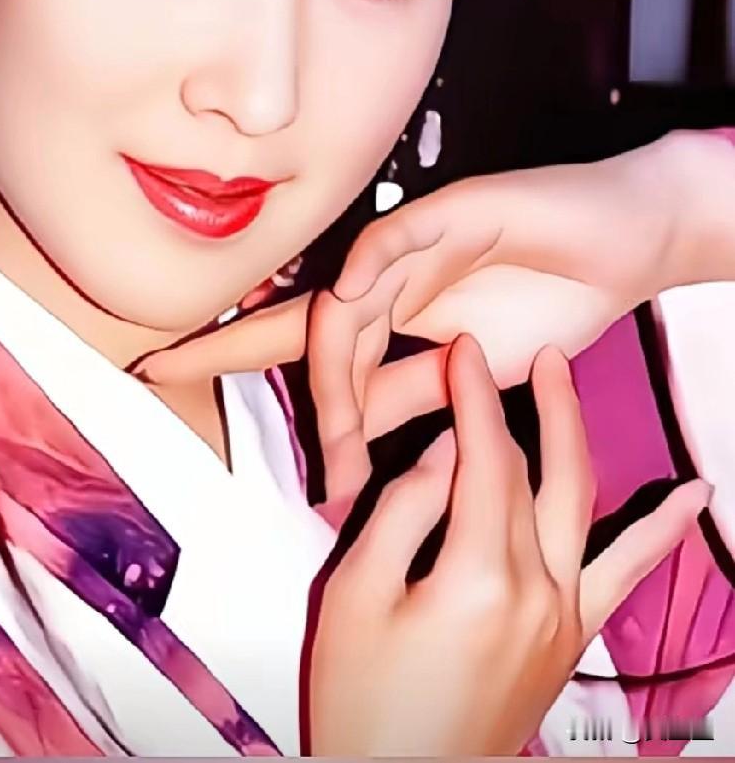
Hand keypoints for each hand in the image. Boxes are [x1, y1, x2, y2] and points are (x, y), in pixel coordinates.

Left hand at [135, 132, 734, 430]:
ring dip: (336, 370)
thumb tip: (346, 460)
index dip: (225, 352)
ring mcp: (412, 243)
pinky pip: (401, 236)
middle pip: (299, 321)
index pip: (293, 340)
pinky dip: (373, 264)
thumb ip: (407, 402)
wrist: (618, 243)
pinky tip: (350, 292)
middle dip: (234, 349)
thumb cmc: (542, 301)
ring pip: (347, 300)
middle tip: (191, 384)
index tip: (154, 369)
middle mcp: (382, 275)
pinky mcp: (455, 211)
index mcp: (382, 312)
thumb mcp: (468, 377)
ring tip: (344, 440)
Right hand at [308, 334, 709, 756]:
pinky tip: (693, 495)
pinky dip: (662, 530)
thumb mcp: (355, 593)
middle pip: (535, 472)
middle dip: (522, 403)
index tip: (461, 351)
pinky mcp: (572, 638)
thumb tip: (445, 448)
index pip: (485, 458)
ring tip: (566, 376)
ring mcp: (564, 617)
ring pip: (582, 504)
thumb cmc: (363, 696)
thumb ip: (403, 509)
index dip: (473, 397)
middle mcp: (538, 591)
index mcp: (480, 577)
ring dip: (577, 434)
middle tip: (512, 351)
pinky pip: (626, 573)